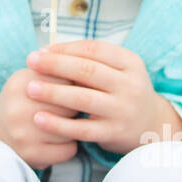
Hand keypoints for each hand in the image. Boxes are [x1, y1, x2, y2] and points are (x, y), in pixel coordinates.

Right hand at [0, 67, 82, 169]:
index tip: (74, 87)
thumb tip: (90, 77)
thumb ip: (57, 72)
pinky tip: (61, 140)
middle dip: (76, 105)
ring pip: (71, 128)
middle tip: (71, 107)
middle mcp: (18, 108)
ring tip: (65, 123)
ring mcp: (23, 134)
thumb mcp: (31, 77)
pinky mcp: (31, 155)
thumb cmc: (22, 98)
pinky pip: (69, 150)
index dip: (74, 83)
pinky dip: (70, 145)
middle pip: (70, 104)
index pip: (64, 79)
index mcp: (20, 83)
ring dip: (75, 126)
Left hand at [24, 40, 181, 154]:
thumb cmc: (122, 91)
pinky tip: (40, 119)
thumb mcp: (117, 70)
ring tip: (30, 88)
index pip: (94, 49)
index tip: (41, 51)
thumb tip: (47, 52)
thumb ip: (89, 60)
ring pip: (84, 99)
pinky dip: (59, 124)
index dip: (65, 49)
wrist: (151, 125)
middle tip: (31, 62)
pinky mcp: (114, 132)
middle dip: (55, 65)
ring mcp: (124, 110)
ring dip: (54, 93)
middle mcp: (130, 85)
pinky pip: (82, 129)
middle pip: (87, 71)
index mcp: (130, 62)